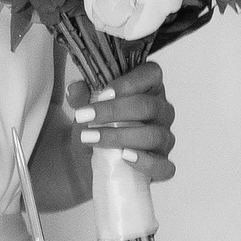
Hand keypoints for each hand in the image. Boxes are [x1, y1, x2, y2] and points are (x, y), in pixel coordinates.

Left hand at [69, 60, 176, 180]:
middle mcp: (161, 111)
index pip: (151, 74)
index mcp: (148, 89)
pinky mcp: (163, 164)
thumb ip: (81, 98)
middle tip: (85, 117)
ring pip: (154, 135)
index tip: (103, 93)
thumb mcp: (86, 113)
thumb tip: (75, 88)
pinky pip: (163, 166)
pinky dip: (145, 162)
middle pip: (148, 105)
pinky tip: (125, 157)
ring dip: (120, 136)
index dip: (130, 81)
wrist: (96, 166)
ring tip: (92, 139)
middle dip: (114, 110)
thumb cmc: (99, 130)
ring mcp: (164, 139)